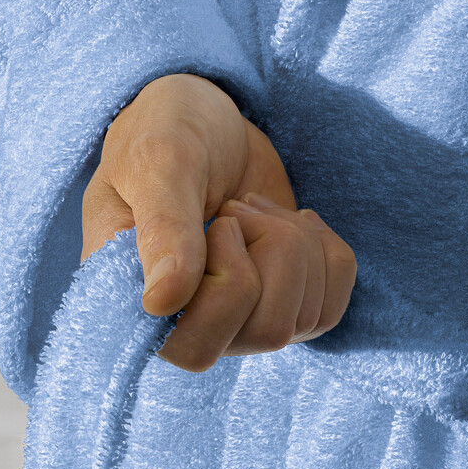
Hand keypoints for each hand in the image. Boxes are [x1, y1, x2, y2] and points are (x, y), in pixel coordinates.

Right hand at [81, 73, 356, 372]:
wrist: (202, 121)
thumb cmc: (162, 133)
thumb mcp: (158, 164)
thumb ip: (163, 228)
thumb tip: (161, 302)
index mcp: (134, 305)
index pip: (196, 348)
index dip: (228, 280)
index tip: (218, 222)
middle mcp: (186, 328)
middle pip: (269, 332)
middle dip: (273, 250)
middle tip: (238, 208)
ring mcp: (238, 323)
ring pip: (305, 320)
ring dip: (294, 244)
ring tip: (252, 209)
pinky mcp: (284, 307)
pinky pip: (333, 306)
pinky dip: (326, 252)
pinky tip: (288, 221)